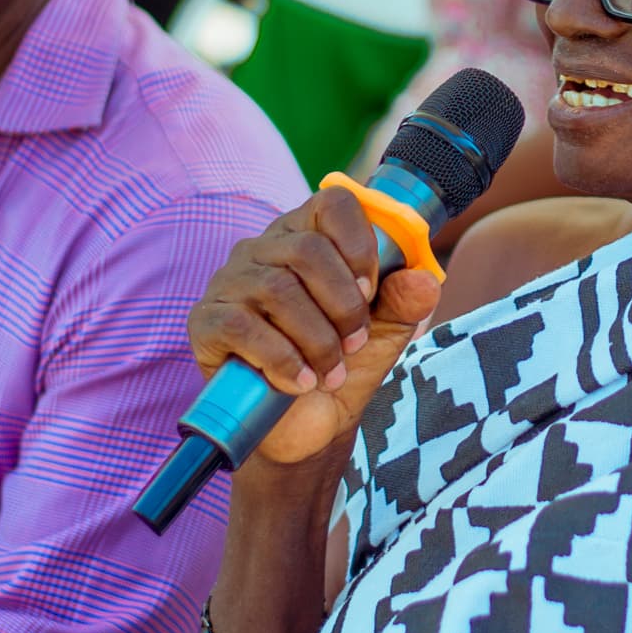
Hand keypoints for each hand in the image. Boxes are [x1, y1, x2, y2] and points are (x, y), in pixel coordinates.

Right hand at [190, 182, 443, 467]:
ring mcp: (229, 282)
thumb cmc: (342, 365)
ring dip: (316, 339)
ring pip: (277, 289)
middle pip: (308, 250)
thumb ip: (405, 302)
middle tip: (354, 344)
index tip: (371, 291)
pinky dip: (281, 358)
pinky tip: (299, 382)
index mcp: (307, 236)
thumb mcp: (384, 332)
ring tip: (329, 373)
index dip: (360, 244)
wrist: (307, 429)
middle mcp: (263, 249)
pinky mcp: (206, 321)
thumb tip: (425, 281)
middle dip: (343, 305)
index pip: (333, 203)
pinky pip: (241, 325)